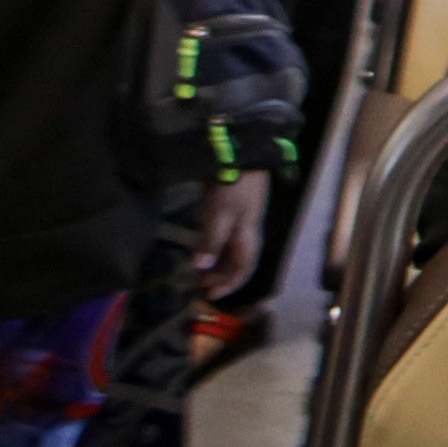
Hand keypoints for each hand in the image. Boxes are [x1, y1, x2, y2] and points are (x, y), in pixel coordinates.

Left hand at [196, 173, 269, 299]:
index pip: (243, 268)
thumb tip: (201, 268)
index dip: (229, 284)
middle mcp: (247, 229)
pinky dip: (215, 244)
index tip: (210, 295)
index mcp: (247, 235)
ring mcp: (242, 215)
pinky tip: (203, 241)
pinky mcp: (234, 203)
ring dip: (217, 260)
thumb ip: (210, 241)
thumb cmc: (232, 186)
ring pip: (231, 247)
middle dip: (221, 275)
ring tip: (200, 268)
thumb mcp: (220, 215)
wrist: (243, 151)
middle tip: (200, 284)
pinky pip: (226, 233)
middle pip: (237, 260)